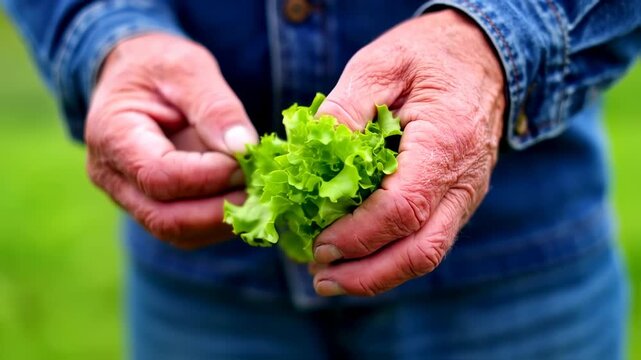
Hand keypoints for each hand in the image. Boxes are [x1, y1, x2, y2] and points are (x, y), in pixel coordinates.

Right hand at [86, 33, 257, 247]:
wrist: (136, 77)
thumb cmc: (159, 66)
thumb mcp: (187, 69)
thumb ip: (215, 107)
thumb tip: (243, 148)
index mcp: (112, 136)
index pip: (158, 176)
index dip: (208, 176)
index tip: (245, 161)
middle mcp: (114, 177)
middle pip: (166, 219)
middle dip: (221, 210)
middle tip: (261, 189)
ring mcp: (131, 198)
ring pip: (179, 233)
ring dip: (225, 221)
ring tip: (259, 194)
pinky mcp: (155, 207)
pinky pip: (189, 230)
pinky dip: (221, 221)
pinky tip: (248, 200)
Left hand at [310, 10, 505, 295]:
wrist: (481, 57)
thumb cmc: (429, 57)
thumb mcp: (381, 64)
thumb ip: (346, 108)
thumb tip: (311, 155)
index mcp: (446, 143)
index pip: (404, 208)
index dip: (358, 234)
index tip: (319, 244)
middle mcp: (464, 181)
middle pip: (422, 250)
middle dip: (367, 275)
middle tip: (320, 278)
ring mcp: (465, 195)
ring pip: (428, 254)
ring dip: (378, 276)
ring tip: (331, 280)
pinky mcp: (457, 200)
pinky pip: (428, 241)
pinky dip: (391, 258)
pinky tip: (358, 259)